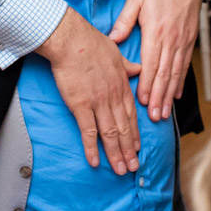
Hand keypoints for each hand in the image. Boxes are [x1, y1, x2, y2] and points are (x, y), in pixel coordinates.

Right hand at [36, 7, 141, 173]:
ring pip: (110, 134)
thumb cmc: (91, 42)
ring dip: (116, 154)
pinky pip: (88, 131)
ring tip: (121, 170)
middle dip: (129, 150)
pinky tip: (95, 161)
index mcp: (122, 85)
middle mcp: (113, 97)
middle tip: (134, 167)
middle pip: (124, 129)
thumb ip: (128, 66)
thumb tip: (138, 69)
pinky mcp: (80, 105)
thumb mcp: (116, 52)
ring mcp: (98, 102)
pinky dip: (92, 148)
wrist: (72, 40)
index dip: (135, 133)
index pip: (131, 115)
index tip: (138, 148)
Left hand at [109, 0, 199, 121]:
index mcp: (156, 30)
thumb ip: (125, 20)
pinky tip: (177, 96)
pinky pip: (185, 66)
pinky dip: (181, 82)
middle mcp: (171, 39)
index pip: (151, 63)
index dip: (146, 84)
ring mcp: (182, 42)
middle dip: (159, 97)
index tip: (142, 101)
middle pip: (164, 73)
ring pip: (176, 73)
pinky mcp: (189, 41)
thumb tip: (113, 39)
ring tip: (165, 113)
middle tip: (155, 117)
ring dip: (170, 95)